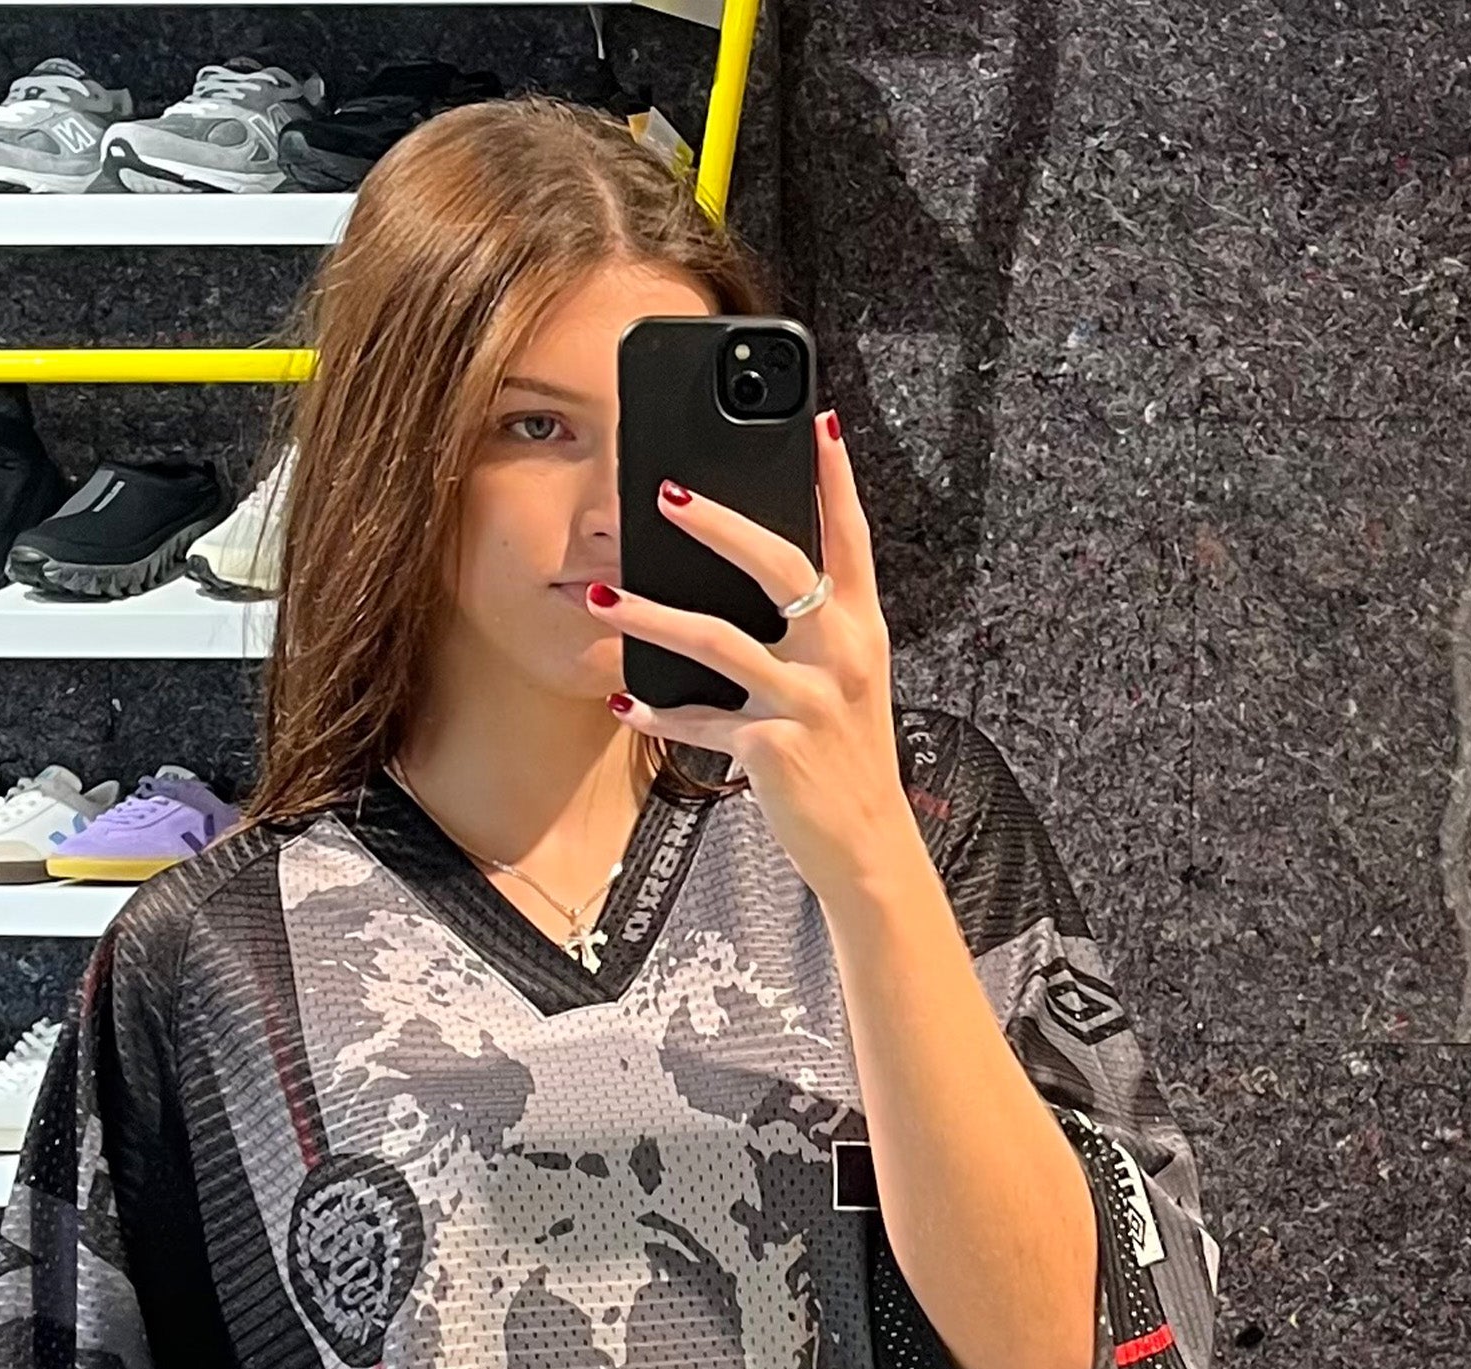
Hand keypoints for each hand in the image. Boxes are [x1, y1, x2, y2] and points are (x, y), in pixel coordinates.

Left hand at [586, 409, 910, 908]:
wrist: (865, 841)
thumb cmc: (848, 757)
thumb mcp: (850, 681)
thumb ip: (817, 628)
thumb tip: (760, 575)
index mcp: (861, 630)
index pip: (851, 537)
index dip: (836, 480)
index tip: (819, 424)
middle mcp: (840, 655)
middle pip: (780, 566)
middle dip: (719, 524)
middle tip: (667, 495)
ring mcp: (807, 701)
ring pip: (719, 640)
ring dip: (652, 617)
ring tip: (605, 599)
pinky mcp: (773, 747)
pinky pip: (701, 721)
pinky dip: (657, 711)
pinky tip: (623, 700)